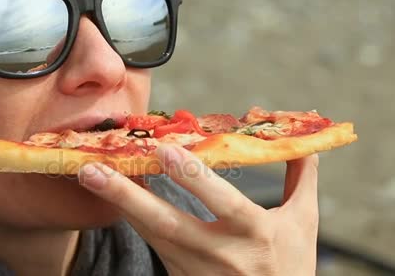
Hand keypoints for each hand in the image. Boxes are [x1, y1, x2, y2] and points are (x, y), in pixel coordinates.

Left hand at [78, 145, 318, 275]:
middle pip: (168, 225)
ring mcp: (196, 273)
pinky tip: (116, 194)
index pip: (222, 204)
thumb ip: (300, 177)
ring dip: (121, 205)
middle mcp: (222, 257)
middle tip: (93, 171)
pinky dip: (134, 217)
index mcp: (256, 235)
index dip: (193, 178)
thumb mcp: (303, 221)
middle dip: (128, 197)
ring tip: (90, 176)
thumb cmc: (291, 263)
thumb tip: (303, 132)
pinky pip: (153, 244)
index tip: (163, 150)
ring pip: (152, 235)